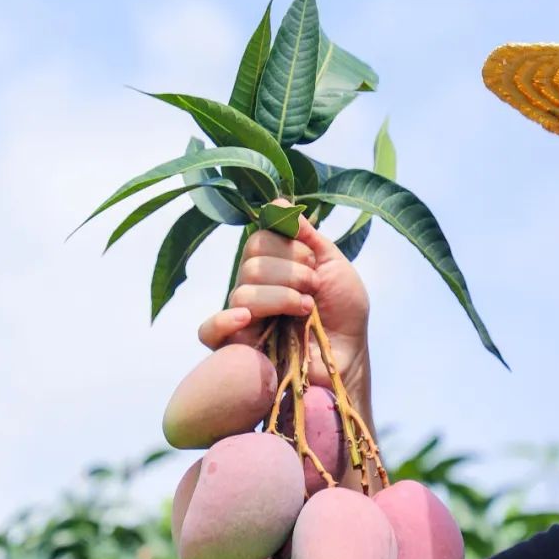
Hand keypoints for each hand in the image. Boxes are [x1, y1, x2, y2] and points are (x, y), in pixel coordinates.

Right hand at [198, 205, 371, 395]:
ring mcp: (243, 317)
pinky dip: (224, 320)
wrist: (349, 357)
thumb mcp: (334, 266)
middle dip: (289, 272)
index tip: (314, 262)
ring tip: (305, 310)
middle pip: (250, 261)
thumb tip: (279, 202)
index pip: (260, 238)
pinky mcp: (237, 348)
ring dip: (280, 297)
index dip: (288, 246)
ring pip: (241, 292)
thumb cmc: (344, 314)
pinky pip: (209, 330)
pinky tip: (248, 319)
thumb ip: (307, 236)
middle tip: (313, 288)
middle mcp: (253, 288)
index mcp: (273, 266)